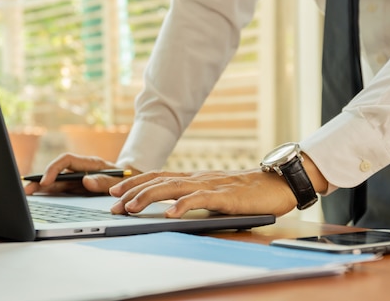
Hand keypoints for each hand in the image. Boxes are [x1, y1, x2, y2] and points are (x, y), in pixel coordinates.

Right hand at [23, 153, 140, 195]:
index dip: (54, 169)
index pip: (66, 161)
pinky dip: (49, 193)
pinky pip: (61, 189)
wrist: (133, 181)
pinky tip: (39, 198)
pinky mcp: (77, 188)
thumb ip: (104, 181)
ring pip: (56, 181)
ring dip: (41, 187)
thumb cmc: (126, 179)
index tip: (46, 182)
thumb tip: (86, 181)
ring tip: (27, 194)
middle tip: (26, 189)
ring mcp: (78, 178)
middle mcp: (81, 169)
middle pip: (57, 171)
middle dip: (40, 179)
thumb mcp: (119, 180)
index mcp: (90, 164)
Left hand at [108, 169, 297, 217]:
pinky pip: (200, 199)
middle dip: (132, 191)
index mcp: (194, 178)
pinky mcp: (225, 196)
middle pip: (158, 180)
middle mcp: (197, 178)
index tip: (113, 190)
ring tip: (130, 208)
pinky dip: (183, 206)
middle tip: (112, 203)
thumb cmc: (246, 192)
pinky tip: (170, 214)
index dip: (134, 182)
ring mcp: (210, 185)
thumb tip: (172, 209)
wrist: (277, 183)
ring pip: (173, 188)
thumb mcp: (215, 193)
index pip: (158, 176)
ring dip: (148, 197)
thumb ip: (195, 197)